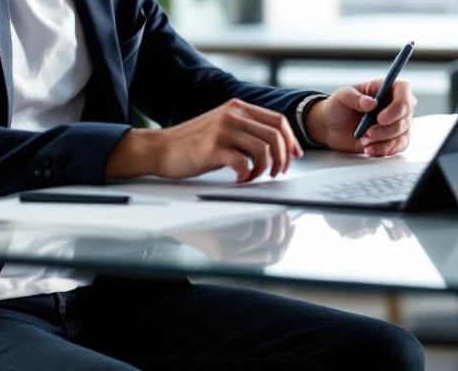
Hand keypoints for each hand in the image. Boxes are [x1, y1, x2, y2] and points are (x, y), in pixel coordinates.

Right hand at [106, 99, 302, 182]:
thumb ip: (245, 129)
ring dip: (265, 169)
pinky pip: (244, 164)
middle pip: (276, 136)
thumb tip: (276, 146)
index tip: (294, 156)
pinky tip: (239, 179)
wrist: (160, 149)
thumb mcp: (222, 126)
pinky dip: (247, 176)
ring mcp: (223, 130)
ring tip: (255, 177)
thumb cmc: (192, 143)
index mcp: (237, 107)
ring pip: (264, 150)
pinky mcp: (213, 148)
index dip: (291, 140)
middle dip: (283, 158)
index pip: (278, 121)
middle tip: (277, 173)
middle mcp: (232, 115)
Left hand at [172, 210, 294, 264]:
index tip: (292, 222)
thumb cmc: (196, 211)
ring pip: (262, 237)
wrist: (164, 211)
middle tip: (283, 209)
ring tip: (268, 202)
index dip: (286, 239)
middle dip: (283, 228)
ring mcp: (224, 252)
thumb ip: (247, 221)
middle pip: (272, 249)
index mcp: (236, 256)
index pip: (273, 255)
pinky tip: (255, 201)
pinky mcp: (217, 243)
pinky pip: (247, 231)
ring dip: (269, 218)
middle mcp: (232, 258)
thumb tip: (279, 215)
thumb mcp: (221, 221)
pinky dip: (255, 214)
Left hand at [304, 80, 415, 155]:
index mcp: (388, 88)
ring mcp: (397, 123)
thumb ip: (355, 98)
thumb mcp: (342, 97)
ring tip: (363, 141)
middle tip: (367, 133)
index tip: (381, 118)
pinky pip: (397, 147)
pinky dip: (383, 150)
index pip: (404, 93)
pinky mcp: (393, 140)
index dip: (397, 107)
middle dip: (386, 130)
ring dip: (383, 142)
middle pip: (405, 118)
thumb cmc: (339, 106)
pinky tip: (369, 149)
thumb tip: (371, 103)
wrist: (332, 127)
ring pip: (402, 135)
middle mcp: (396, 105)